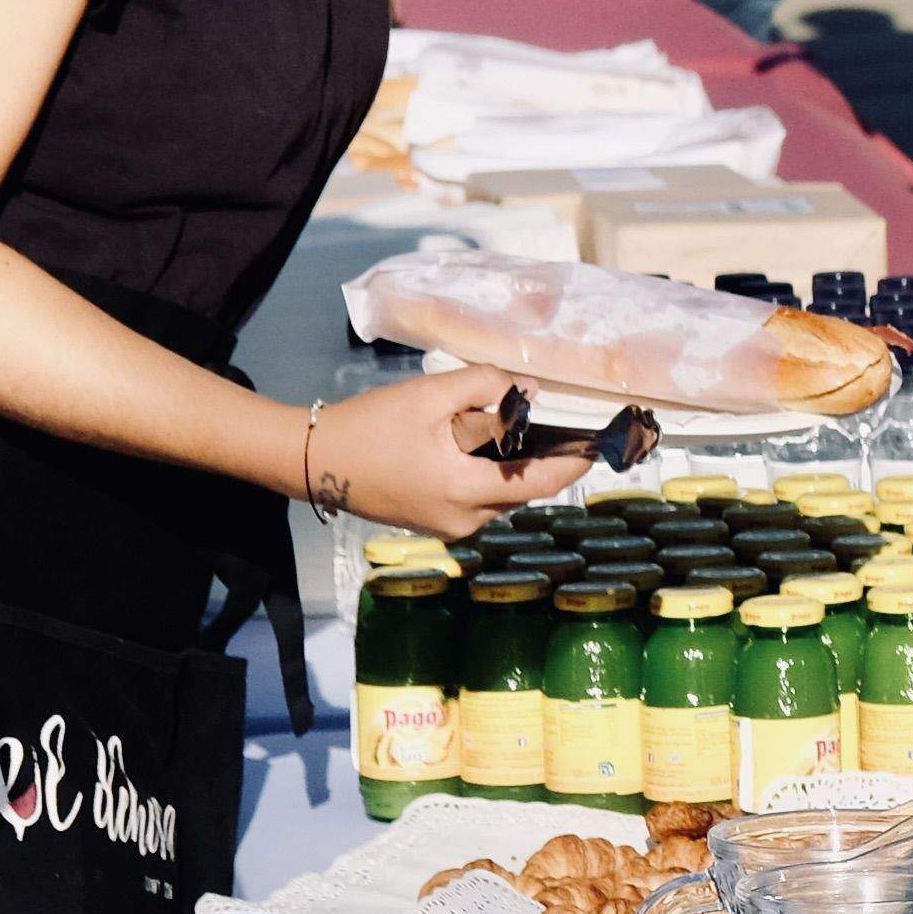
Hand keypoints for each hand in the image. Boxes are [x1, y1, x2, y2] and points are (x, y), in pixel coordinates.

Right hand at [299, 373, 596, 537]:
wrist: (313, 460)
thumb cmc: (369, 426)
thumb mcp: (429, 396)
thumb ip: (484, 387)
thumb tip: (528, 390)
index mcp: (465, 493)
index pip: (538, 483)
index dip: (573, 464)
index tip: (599, 445)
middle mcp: (464, 520)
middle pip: (522, 489)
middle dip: (542, 458)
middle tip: (558, 425)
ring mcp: (448, 526)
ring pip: (501, 495)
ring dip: (513, 465)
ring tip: (517, 428)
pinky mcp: (435, 522)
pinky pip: (479, 498)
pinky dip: (489, 473)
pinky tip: (484, 444)